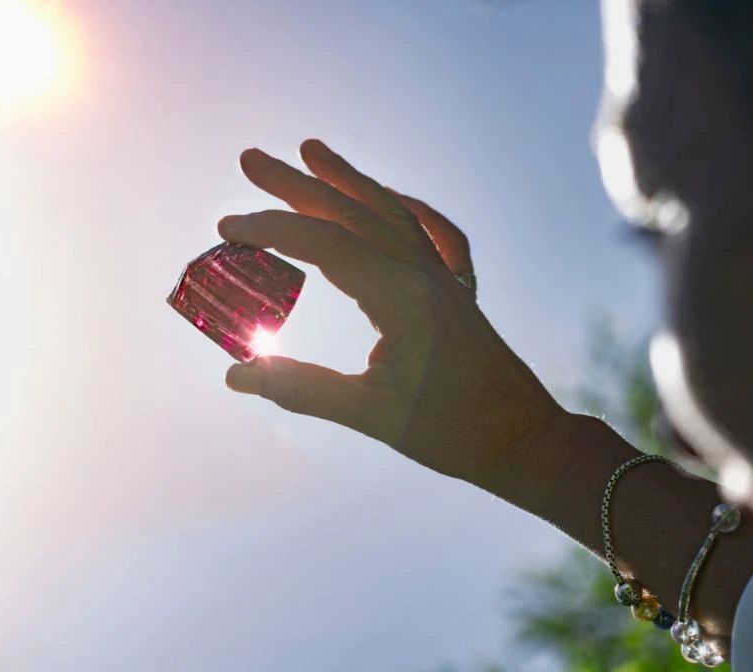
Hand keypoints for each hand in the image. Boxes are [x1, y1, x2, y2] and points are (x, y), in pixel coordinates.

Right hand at [218, 139, 564, 487]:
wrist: (525, 440)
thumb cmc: (454, 433)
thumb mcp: (372, 416)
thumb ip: (302, 390)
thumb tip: (236, 375)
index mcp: (403, 300)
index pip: (328, 247)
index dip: (273, 230)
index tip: (227, 227)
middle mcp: (425, 277)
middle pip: (355, 214)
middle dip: (299, 185)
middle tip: (251, 158)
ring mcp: (445, 280)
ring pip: (391, 214)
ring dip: (348, 182)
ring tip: (311, 151)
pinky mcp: (457, 293)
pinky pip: (431, 234)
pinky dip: (404, 208)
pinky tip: (390, 199)